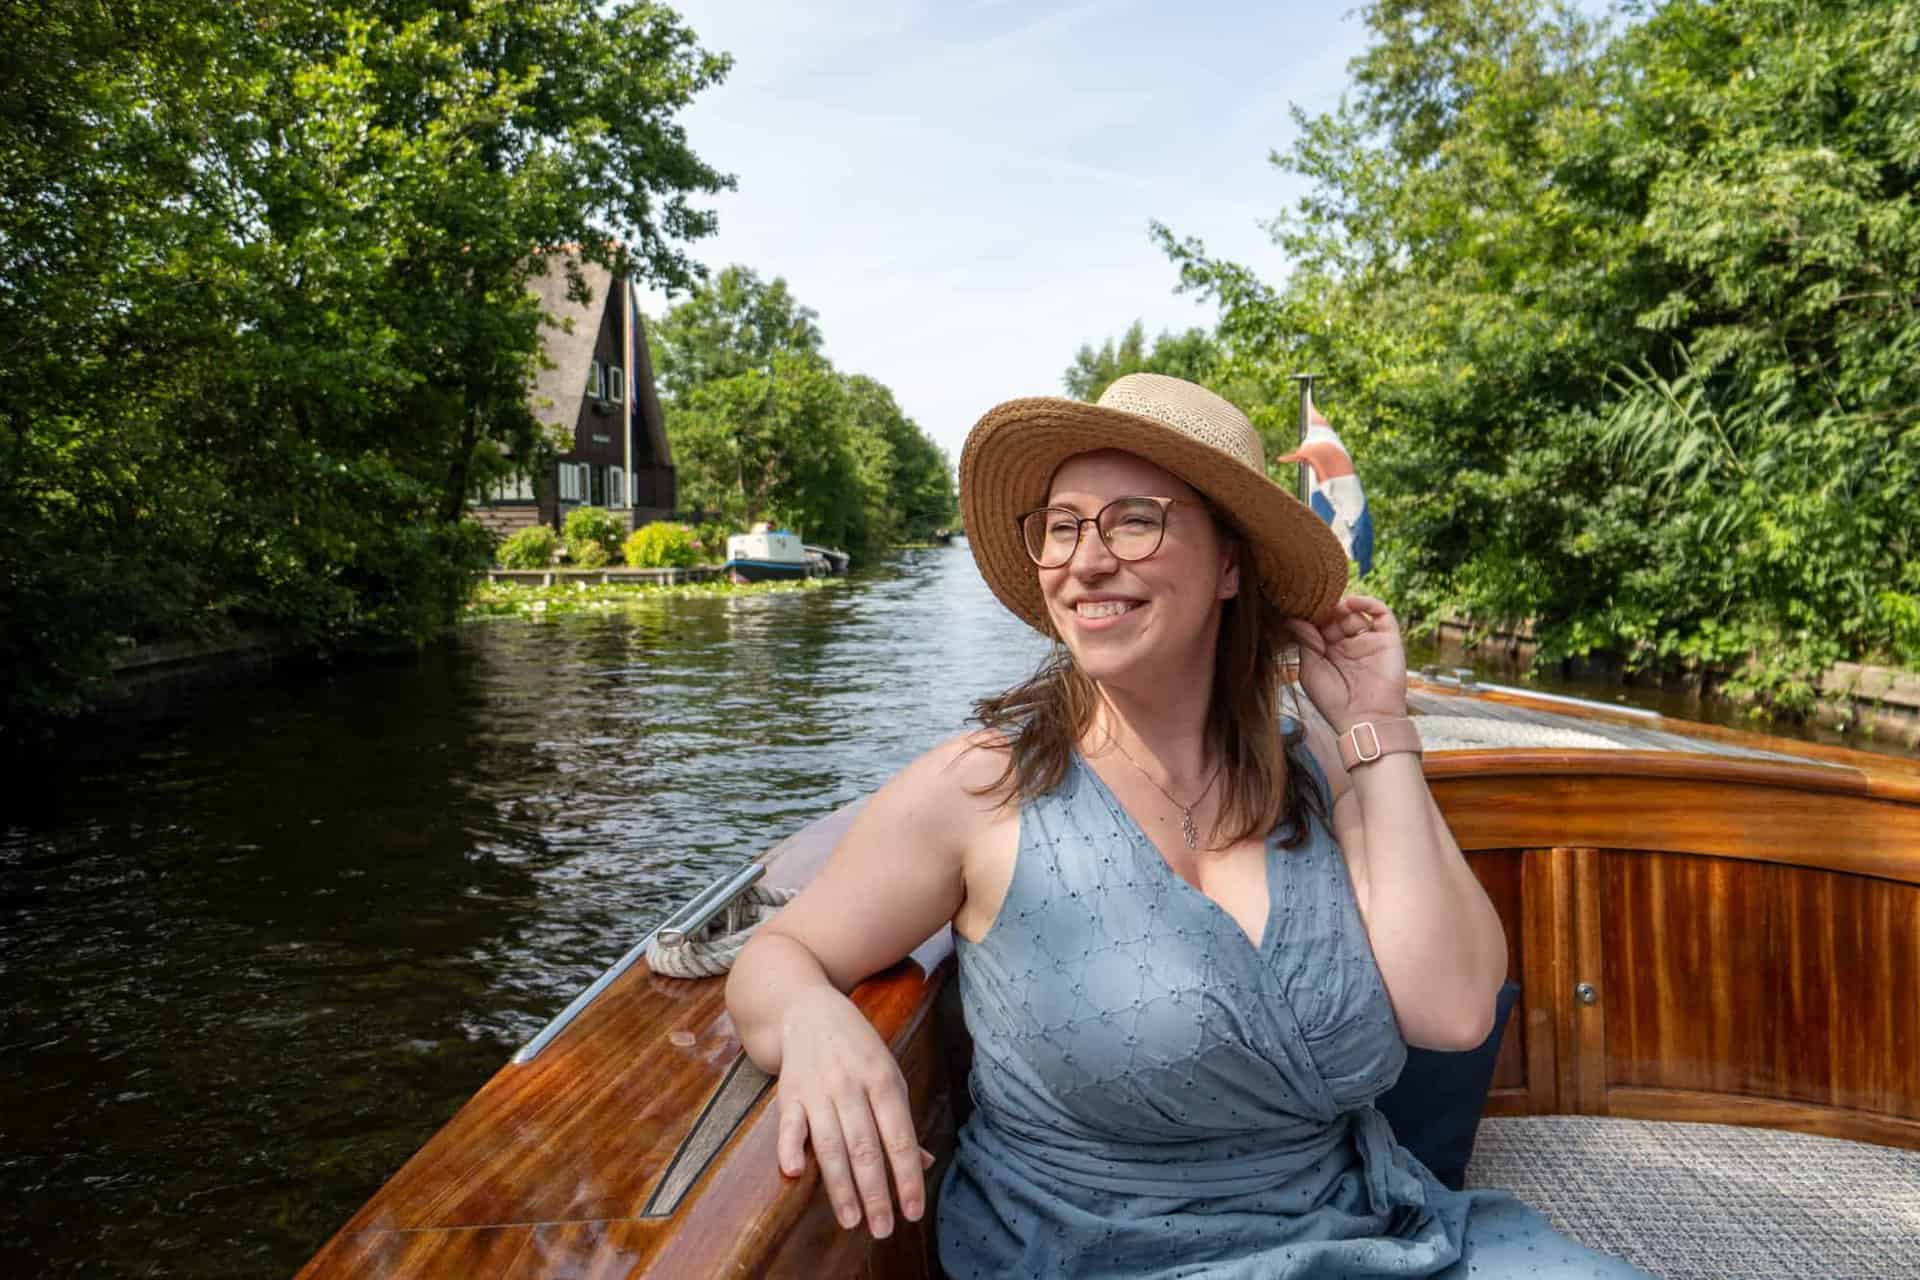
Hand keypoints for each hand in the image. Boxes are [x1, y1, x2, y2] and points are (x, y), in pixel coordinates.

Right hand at [774, 985, 935, 1238]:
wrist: (808, 1010)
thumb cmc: (857, 1050)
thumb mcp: (888, 1075)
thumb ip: (901, 1121)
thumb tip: (923, 1164)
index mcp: (883, 1080)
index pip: (899, 1137)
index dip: (907, 1177)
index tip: (913, 1213)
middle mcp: (851, 1085)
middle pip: (865, 1146)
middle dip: (876, 1191)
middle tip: (883, 1228)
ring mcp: (818, 1089)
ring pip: (831, 1143)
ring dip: (840, 1185)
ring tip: (851, 1221)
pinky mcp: (789, 1093)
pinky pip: (788, 1124)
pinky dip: (790, 1147)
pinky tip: (794, 1173)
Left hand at [1285, 594, 1408, 732]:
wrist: (1365, 719)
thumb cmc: (1335, 702)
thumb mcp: (1311, 670)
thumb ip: (1305, 642)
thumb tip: (1293, 619)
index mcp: (1329, 653)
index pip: (1320, 625)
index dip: (1311, 616)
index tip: (1299, 607)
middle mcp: (1349, 645)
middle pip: (1336, 616)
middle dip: (1325, 609)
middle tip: (1314, 606)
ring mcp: (1369, 641)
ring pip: (1356, 612)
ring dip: (1342, 606)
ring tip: (1331, 609)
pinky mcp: (1388, 639)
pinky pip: (1382, 613)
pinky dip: (1368, 602)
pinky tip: (1351, 603)